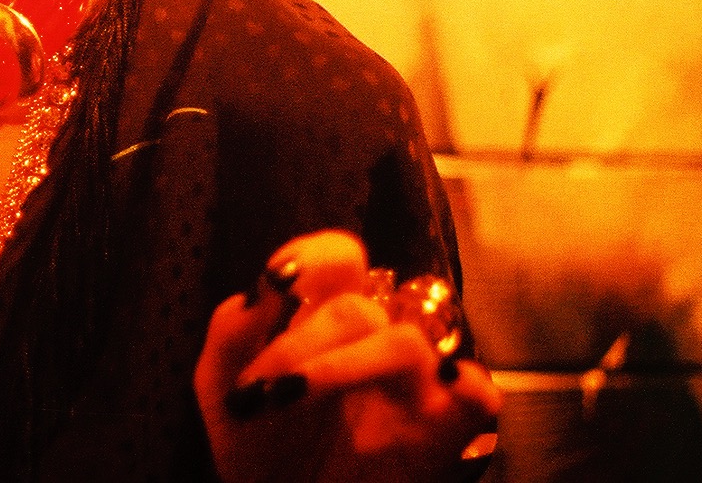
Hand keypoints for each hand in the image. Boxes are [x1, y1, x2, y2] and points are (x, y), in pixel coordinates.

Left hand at [196, 231, 500, 482]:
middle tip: (262, 390)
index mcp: (323, 314)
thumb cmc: (255, 443)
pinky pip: (479, 393)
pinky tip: (440, 386)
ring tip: (289, 398)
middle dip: (300, 344)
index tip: (279, 284)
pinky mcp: (446, 426)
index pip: (340, 259)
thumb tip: (262, 289)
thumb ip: (232, 334)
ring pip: (405, 343)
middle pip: (357, 309)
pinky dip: (467, 385)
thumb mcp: (222, 387)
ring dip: (342, 367)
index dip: (313, 258)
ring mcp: (414, 381)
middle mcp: (374, 338)